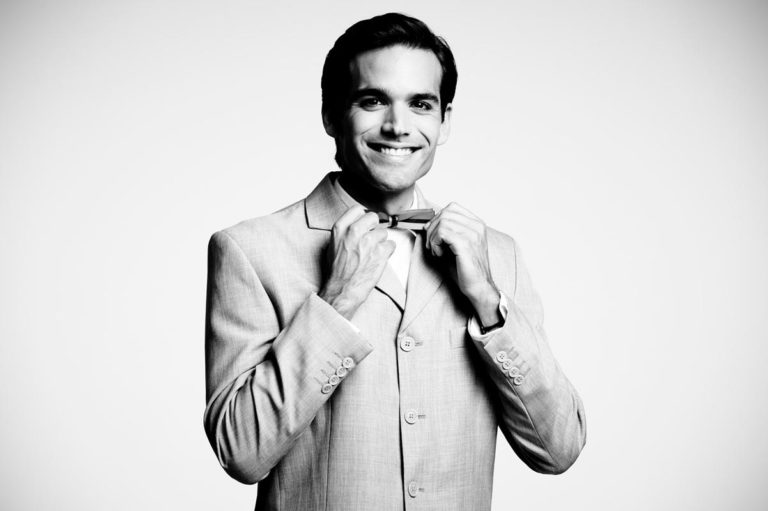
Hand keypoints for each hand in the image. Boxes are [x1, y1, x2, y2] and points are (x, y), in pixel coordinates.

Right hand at [319, 205, 395, 319]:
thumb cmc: (337, 270)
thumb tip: (359, 222)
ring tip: (371, 254)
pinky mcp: (380, 252)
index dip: (363, 217)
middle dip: (374, 227)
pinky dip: (387, 252)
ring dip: (381, 242)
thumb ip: (345, 230)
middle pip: (373, 217)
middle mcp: (354, 232)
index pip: (358, 210)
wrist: (342, 290)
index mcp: (340, 228)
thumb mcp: (333, 244)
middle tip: (370, 239)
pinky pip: (391, 245)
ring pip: (384, 233)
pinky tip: (378, 259)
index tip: (365, 224)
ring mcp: (368, 241)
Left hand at [424, 202, 499, 325]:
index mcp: (476, 224)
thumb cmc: (466, 269)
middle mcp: (477, 226)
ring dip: (432, 237)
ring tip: (436, 252)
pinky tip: (439, 255)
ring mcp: (473, 234)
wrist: (478, 288)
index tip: (432, 233)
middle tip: (432, 245)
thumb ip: (445, 232)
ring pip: (442, 222)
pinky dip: (435, 243)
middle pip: (445, 213)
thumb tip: (426, 223)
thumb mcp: (454, 246)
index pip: (452, 207)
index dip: (437, 218)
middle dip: (432, 228)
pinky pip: (442, 232)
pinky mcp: (466, 244)